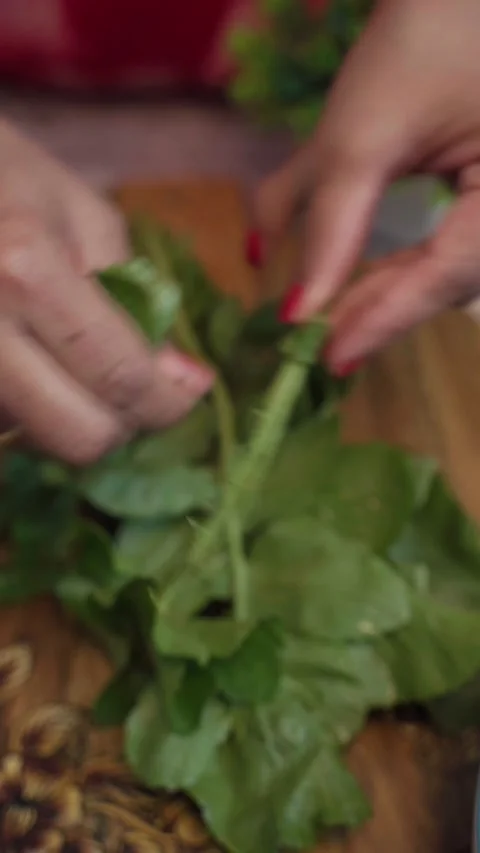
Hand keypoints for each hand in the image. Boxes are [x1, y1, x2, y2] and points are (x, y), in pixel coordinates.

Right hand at [0, 120, 212, 463]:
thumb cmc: (8, 179)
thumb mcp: (87, 218)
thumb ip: (141, 302)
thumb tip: (185, 380)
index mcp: (27, 273)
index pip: (120, 377)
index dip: (168, 404)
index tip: (187, 394)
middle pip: (77, 436)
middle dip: (122, 425)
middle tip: (136, 393)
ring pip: (38, 441)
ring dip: (77, 419)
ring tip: (81, 367)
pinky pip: (7, 424)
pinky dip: (36, 413)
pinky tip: (41, 369)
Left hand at [252, 0, 479, 373]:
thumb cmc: (430, 28)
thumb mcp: (368, 130)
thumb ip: (331, 223)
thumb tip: (298, 310)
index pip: (450, 274)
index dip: (386, 318)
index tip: (332, 359)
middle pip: (452, 275)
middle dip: (380, 303)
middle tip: (319, 339)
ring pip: (452, 264)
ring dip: (388, 286)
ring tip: (332, 313)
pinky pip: (456, 241)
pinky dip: (405, 259)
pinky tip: (362, 277)